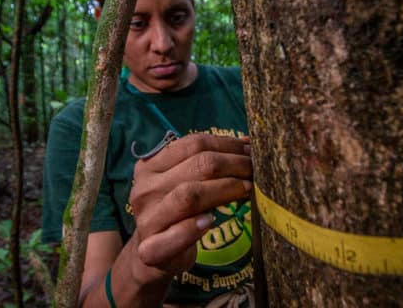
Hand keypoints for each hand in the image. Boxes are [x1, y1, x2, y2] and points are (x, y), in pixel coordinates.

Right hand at [128, 133, 251, 281]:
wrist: (146, 257)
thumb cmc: (172, 213)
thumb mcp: (179, 183)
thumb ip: (202, 165)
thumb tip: (248, 145)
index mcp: (150, 166)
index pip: (193, 144)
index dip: (227, 144)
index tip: (251, 149)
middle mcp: (145, 189)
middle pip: (198, 165)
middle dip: (235, 164)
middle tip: (256, 169)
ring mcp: (147, 219)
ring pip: (190, 195)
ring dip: (226, 189)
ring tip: (248, 190)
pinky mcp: (151, 250)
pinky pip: (176, 235)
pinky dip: (194, 228)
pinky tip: (210, 222)